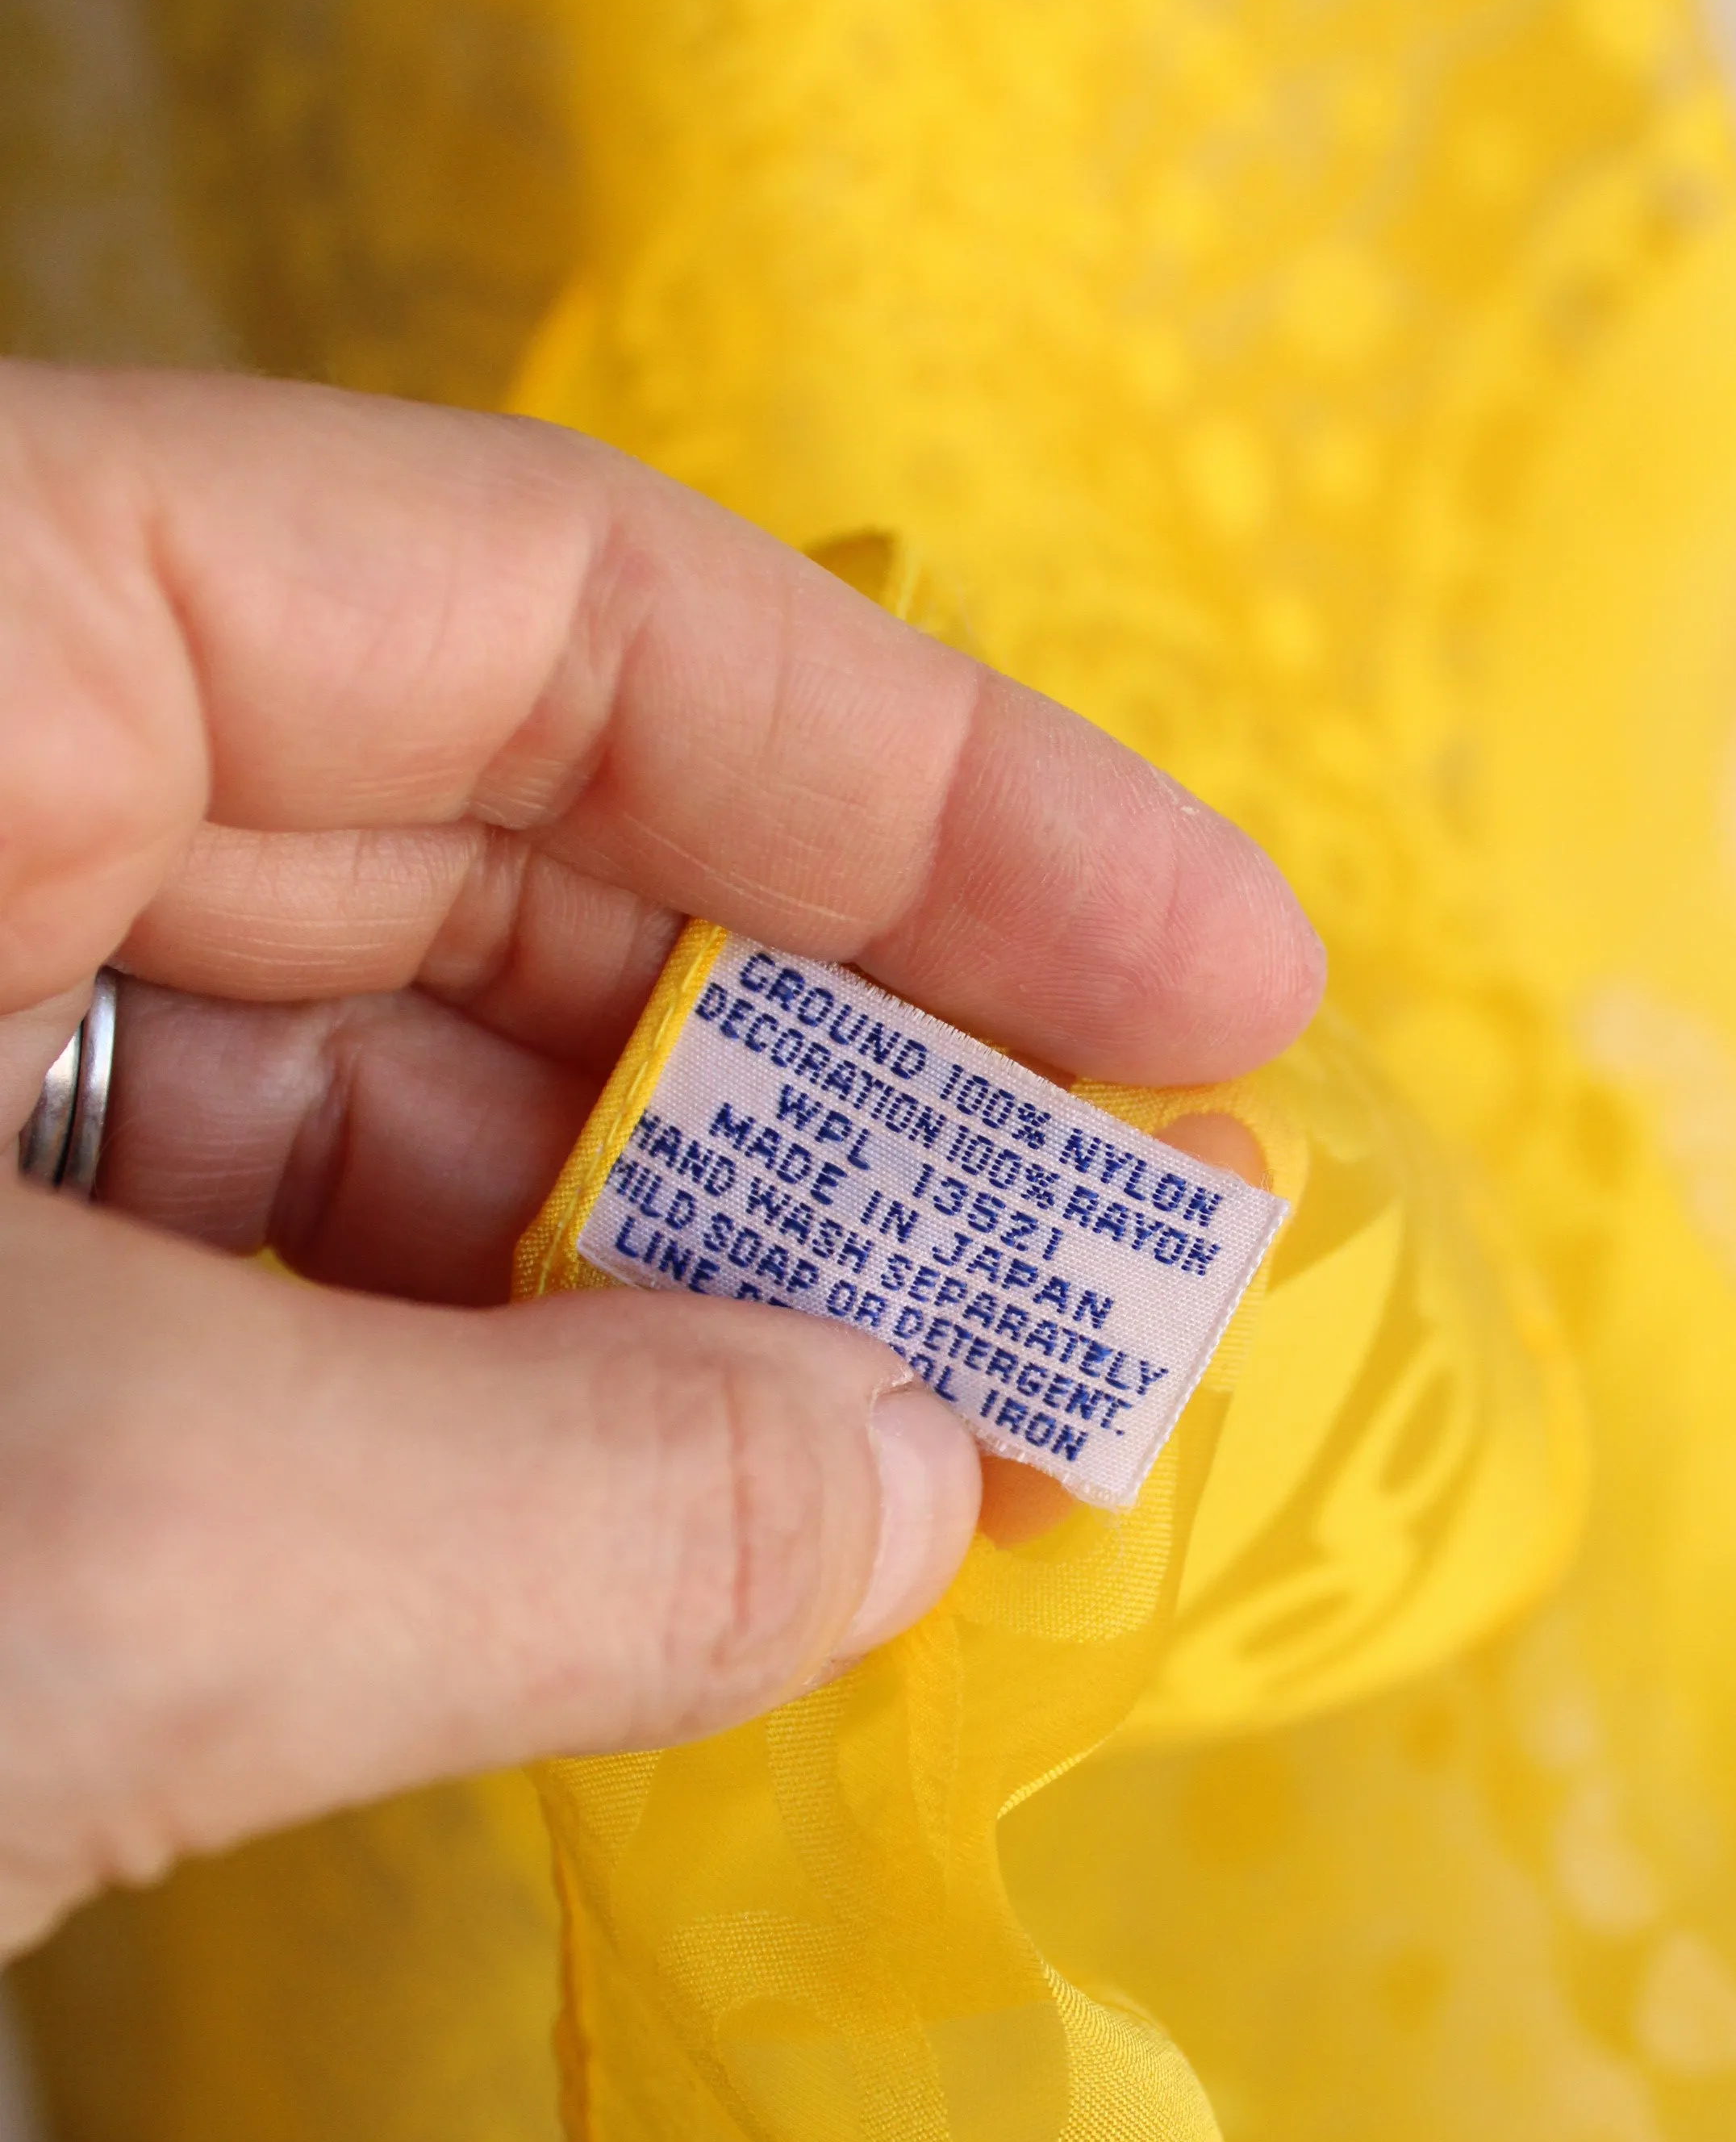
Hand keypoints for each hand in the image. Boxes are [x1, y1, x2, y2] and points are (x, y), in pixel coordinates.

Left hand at [0, 365, 1320, 1955]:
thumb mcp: (93, 1543)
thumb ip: (555, 1507)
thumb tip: (913, 1490)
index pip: (546, 598)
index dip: (938, 796)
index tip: (1218, 988)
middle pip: (483, 834)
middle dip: (827, 1073)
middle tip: (1121, 1266)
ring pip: (358, 1072)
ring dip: (668, 1272)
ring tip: (939, 1443)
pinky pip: (223, 1248)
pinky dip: (452, 1388)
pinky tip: (665, 1509)